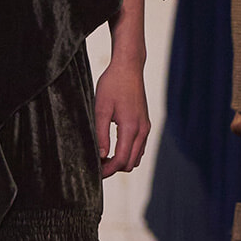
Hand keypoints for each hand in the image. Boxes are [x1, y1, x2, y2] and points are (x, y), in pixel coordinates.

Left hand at [95, 58, 149, 175]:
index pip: (121, 160)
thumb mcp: (100, 108)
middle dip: (114, 168)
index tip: (95, 172)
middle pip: (130, 163)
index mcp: (131, 127)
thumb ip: (101, 134)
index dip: (108, 170)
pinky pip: (139, 147)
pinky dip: (127, 153)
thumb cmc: (112, 84)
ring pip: (136, 157)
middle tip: (96, 166)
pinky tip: (112, 148)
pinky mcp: (145, 124)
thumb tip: (101, 156)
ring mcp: (146, 127)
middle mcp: (142, 130)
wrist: (129, 67)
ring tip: (102, 157)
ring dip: (121, 161)